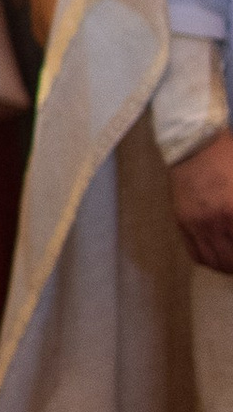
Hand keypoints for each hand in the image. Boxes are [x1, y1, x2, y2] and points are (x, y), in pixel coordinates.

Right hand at [170, 130, 232, 274]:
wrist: (193, 146)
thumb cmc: (228, 158)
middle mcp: (214, 222)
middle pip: (231, 260)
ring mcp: (196, 225)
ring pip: (215, 262)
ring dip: (228, 266)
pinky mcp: (183, 223)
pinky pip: (197, 254)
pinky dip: (211, 261)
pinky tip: (220, 257)